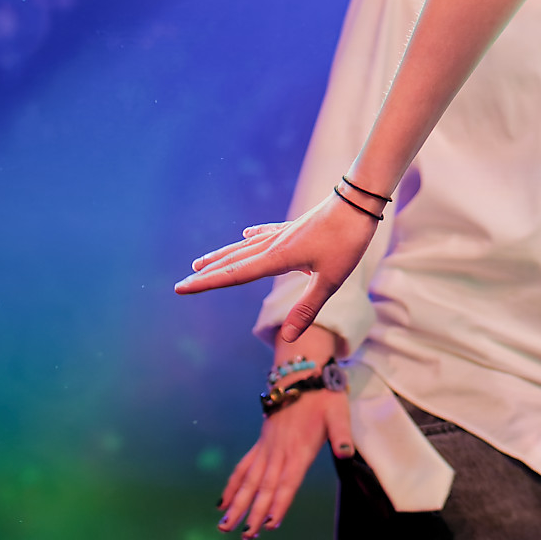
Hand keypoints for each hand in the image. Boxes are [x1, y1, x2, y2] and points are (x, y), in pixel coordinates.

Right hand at [175, 192, 378, 342]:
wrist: (359, 202)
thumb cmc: (347, 240)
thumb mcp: (331, 279)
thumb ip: (308, 308)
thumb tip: (289, 338)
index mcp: (277, 258)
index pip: (234, 274)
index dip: (207, 283)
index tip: (181, 288)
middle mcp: (274, 244)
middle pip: (233, 261)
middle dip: (207, 274)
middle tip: (181, 283)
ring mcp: (283, 233)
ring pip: (245, 247)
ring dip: (222, 256)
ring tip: (200, 261)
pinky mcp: (295, 227)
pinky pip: (266, 233)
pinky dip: (252, 236)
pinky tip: (246, 233)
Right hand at [217, 389, 352, 539]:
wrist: (303, 374)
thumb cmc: (325, 396)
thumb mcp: (339, 413)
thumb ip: (341, 435)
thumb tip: (346, 453)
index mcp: (299, 449)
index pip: (287, 482)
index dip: (279, 503)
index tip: (270, 524)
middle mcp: (279, 452)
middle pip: (264, 486)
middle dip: (254, 512)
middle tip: (245, 536)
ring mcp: (267, 448)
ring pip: (249, 480)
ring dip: (237, 504)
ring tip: (225, 526)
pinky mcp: (261, 443)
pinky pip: (243, 467)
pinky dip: (232, 485)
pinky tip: (222, 503)